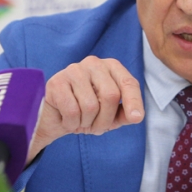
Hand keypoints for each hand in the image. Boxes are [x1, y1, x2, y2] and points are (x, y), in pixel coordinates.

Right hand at [26, 56, 143, 163]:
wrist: (55, 117)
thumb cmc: (86, 112)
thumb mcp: (111, 115)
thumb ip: (125, 114)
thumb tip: (136, 116)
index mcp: (111, 67)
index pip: (128, 83)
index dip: (134, 101)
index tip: (137, 118)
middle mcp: (94, 63)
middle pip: (111, 96)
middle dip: (105, 120)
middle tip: (96, 128)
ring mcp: (74, 70)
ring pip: (91, 106)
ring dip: (87, 123)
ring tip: (81, 121)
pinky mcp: (57, 82)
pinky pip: (72, 111)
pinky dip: (72, 123)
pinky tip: (68, 120)